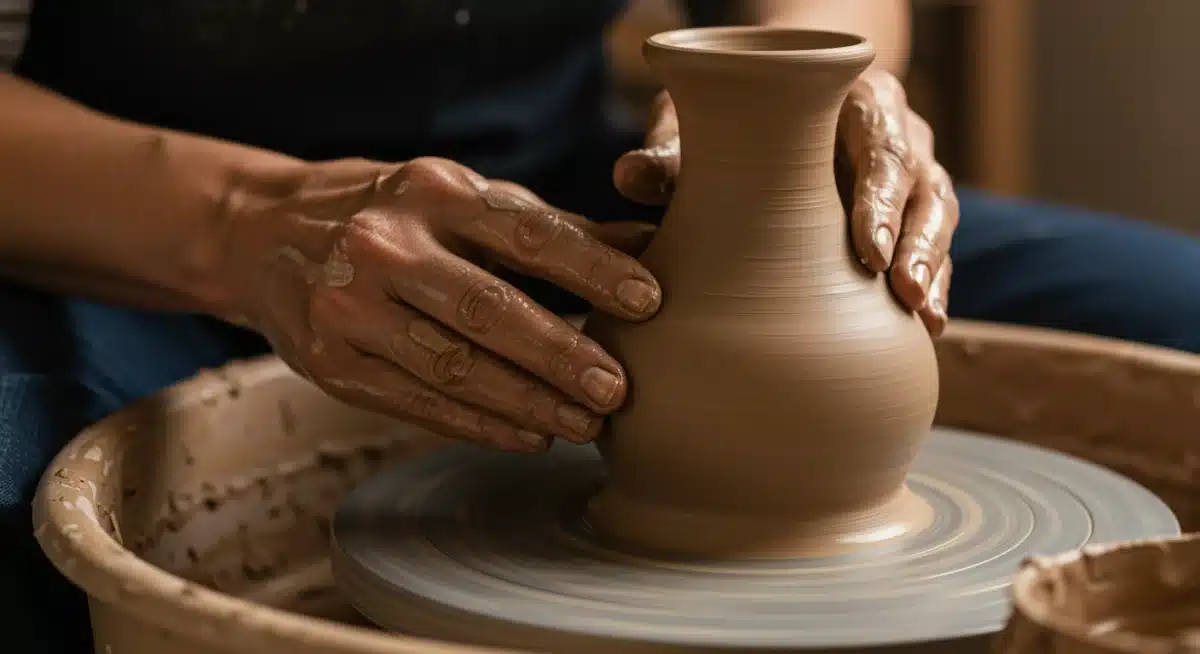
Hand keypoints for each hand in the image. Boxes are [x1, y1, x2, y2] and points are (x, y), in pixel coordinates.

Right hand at [222, 157, 660, 451]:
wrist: (268, 235)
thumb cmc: (397, 215)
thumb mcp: (464, 199)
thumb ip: (550, 228)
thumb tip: (652, 247)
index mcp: (433, 191)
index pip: (525, 233)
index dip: (591, 268)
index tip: (649, 301)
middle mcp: (385, 245)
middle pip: (486, 308)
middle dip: (560, 354)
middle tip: (618, 391)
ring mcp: (350, 307)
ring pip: (452, 366)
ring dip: (527, 403)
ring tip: (584, 425)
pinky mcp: (330, 363)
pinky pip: (418, 402)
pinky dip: (481, 425)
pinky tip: (531, 437)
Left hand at [613, 70, 957, 335]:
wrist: (780, 112)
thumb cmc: (742, 123)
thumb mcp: (711, 127)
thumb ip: (677, 152)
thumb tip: (628, 178)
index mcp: (856, 103)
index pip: (881, 142)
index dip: (880, 195)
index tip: (868, 247)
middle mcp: (898, 133)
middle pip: (922, 182)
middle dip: (915, 238)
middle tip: (900, 288)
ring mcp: (914, 174)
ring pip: (939, 215)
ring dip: (933, 266)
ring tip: (925, 317)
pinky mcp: (912, 214)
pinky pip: (936, 246)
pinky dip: (933, 283)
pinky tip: (925, 327)